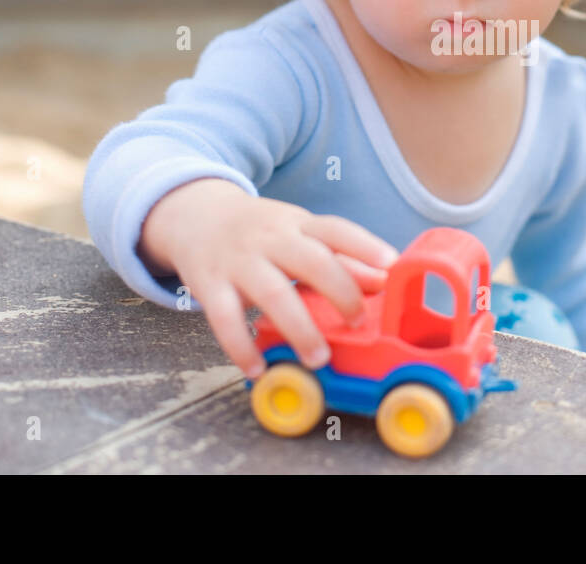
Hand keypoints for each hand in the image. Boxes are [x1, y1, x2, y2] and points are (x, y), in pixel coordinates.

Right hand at [140, 179, 400, 379]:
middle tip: (357, 322)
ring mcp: (238, 261)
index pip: (335, 229)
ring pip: (272, 293)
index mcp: (297, 224)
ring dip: (299, 329)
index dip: (364, 245)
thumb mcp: (299, 233)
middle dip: (340, 292)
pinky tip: (257, 369)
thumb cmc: (261, 231)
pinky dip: (241, 347)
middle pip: (311, 261)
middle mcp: (270, 238)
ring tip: (318, 359)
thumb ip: (341, 256)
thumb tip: (383, 279)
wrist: (195, 216)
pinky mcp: (209, 284)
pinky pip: (224, 319)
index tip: (390, 265)